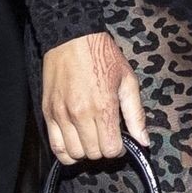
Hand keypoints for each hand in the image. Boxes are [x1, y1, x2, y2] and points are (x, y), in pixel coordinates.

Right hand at [40, 31, 147, 165]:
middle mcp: (80, 114)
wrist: (73, 38)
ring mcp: (61, 115)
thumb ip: (136, 115)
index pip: (111, 149)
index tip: (121, 141)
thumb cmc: (104, 57)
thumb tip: (144, 141)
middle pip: (93, 154)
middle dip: (104, 150)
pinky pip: (55, 146)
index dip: (119, 149)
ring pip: (74, 154)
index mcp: (103, 107)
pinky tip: (76, 143)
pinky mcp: (48, 113)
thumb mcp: (128, 81)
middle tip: (107, 137)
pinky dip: (66, 152)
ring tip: (92, 139)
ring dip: (86, 152)